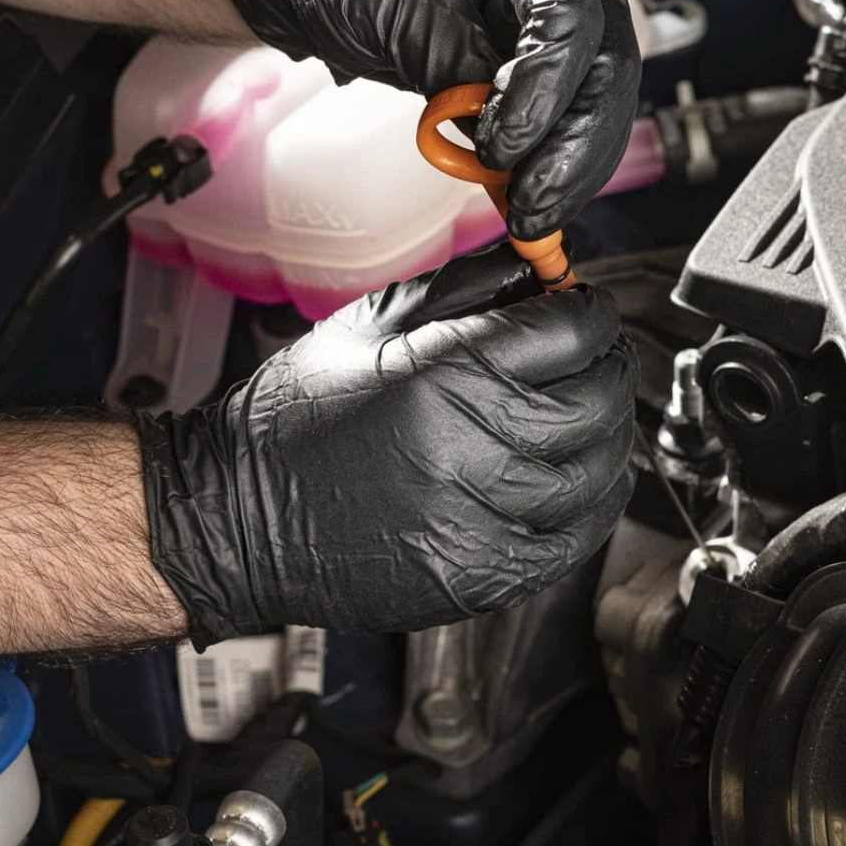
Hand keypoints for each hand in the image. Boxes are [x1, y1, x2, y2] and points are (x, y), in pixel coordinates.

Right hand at [136, 246, 637, 643]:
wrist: (234, 518)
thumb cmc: (291, 420)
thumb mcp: (369, 325)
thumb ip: (463, 289)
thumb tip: (537, 266)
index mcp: (439, 375)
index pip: (571, 333)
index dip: (594, 313)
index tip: (590, 310)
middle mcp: (464, 450)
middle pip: (595, 402)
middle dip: (610, 367)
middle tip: (598, 356)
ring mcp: (473, 524)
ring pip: (596, 475)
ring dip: (611, 436)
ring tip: (593, 415)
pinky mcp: (474, 580)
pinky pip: (571, 544)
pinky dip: (594, 506)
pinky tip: (584, 482)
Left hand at [222, 0, 641, 240]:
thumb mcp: (402, 8)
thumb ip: (465, 69)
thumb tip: (510, 143)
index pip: (570, 16)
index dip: (544, 90)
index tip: (499, 145)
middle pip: (605, 68)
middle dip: (575, 146)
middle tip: (532, 203)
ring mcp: (553, 22)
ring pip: (599, 103)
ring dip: (571, 167)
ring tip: (530, 213)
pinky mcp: (536, 66)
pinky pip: (567, 120)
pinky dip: (552, 164)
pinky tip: (529, 197)